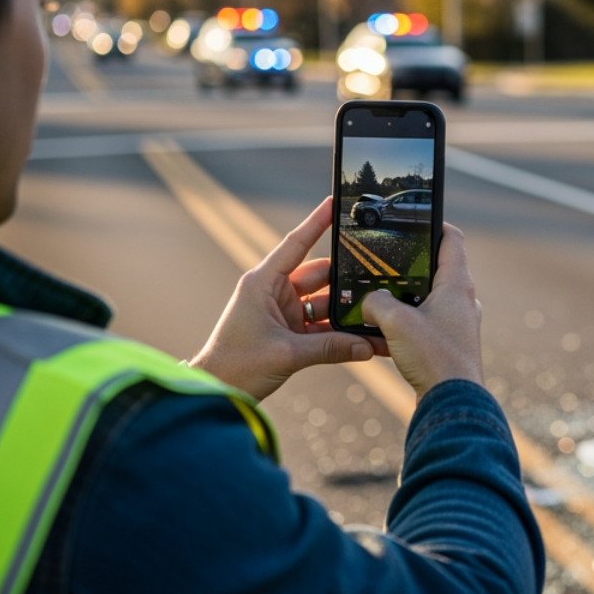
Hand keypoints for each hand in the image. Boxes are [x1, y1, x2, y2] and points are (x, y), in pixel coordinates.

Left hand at [191, 197, 381, 400]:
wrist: (216, 391)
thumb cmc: (236, 366)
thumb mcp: (286, 355)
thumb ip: (331, 349)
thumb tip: (368, 347)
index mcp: (263, 283)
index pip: (296, 244)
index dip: (317, 222)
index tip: (335, 202)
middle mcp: (273, 292)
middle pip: (320, 276)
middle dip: (347, 280)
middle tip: (377, 278)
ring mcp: (283, 311)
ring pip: (324, 302)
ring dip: (345, 311)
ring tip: (374, 315)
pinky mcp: (289, 331)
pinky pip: (321, 326)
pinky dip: (339, 332)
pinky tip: (361, 337)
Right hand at [360, 223, 483, 398]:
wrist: (452, 403)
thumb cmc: (434, 357)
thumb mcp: (395, 321)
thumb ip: (376, 301)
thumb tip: (369, 301)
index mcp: (457, 285)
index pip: (452, 239)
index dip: (434, 224)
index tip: (415, 220)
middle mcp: (462, 301)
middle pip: (436, 270)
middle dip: (408, 268)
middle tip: (384, 264)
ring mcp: (457, 324)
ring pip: (427, 300)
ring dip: (403, 300)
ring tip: (377, 301)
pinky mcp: (449, 345)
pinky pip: (424, 326)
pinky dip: (405, 326)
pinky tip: (380, 334)